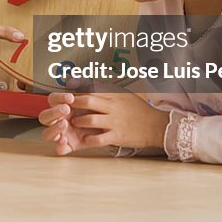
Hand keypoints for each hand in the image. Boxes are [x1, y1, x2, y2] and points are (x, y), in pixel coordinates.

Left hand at [39, 91, 168, 154]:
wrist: (156, 125)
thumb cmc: (137, 109)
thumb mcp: (122, 94)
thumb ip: (106, 88)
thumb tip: (88, 82)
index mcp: (113, 95)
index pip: (90, 88)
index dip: (75, 91)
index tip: (67, 94)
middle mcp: (112, 107)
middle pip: (87, 101)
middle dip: (72, 104)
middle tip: (65, 108)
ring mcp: (114, 122)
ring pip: (90, 120)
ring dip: (79, 122)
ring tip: (75, 123)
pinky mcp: (117, 136)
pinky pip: (99, 139)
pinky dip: (90, 139)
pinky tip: (86, 139)